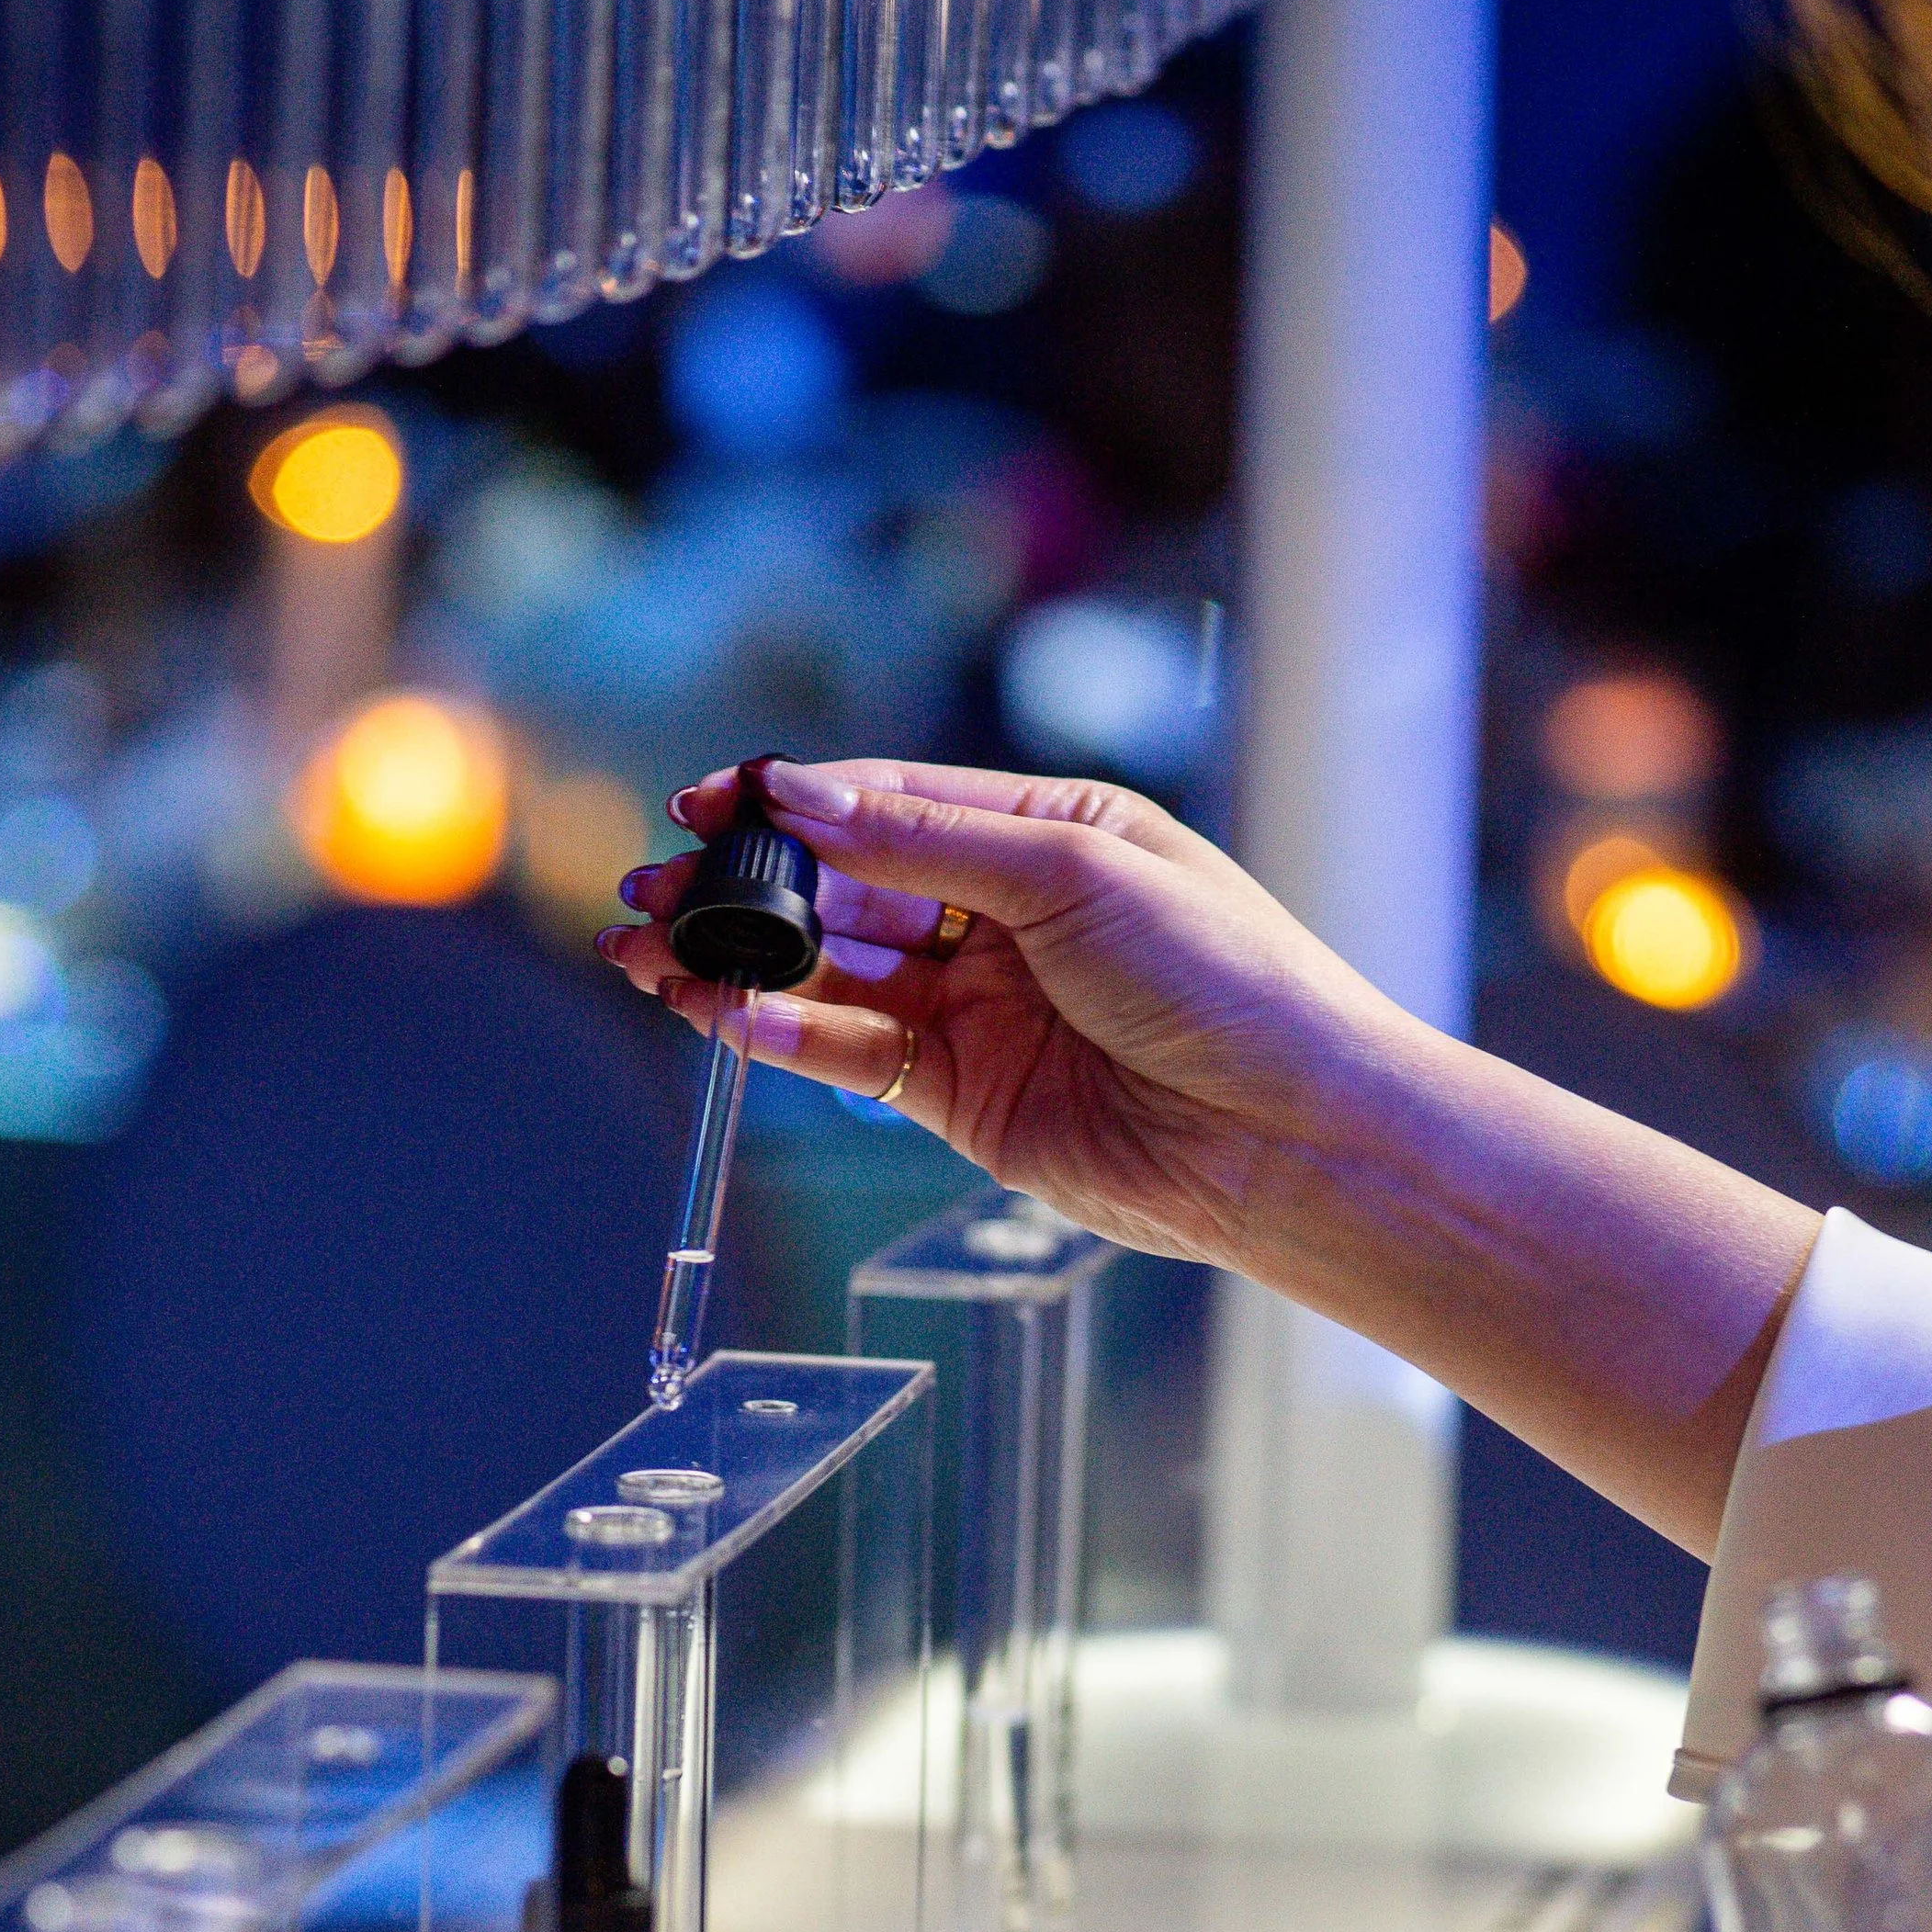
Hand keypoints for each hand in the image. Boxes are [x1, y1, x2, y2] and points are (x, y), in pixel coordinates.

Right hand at [592, 750, 1818, 1554]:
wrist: (1285, 1136)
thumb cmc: (1223, 982)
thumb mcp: (1075, 873)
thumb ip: (926, 841)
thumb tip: (798, 795)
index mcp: (1047, 834)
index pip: (888, 800)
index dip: (791, 799)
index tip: (705, 799)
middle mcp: (1004, 915)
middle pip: (842, 885)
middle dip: (743, 884)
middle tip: (649, 884)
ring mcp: (978, 1008)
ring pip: (829, 973)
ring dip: (736, 960)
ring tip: (646, 950)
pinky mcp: (962, 1096)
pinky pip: (849, 1053)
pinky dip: (779, 1033)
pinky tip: (717, 1011)